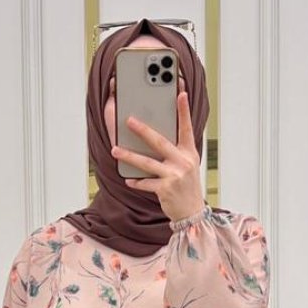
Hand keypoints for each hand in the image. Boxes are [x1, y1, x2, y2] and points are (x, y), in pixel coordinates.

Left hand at [111, 80, 204, 223]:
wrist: (192, 213)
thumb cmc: (186, 186)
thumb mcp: (186, 165)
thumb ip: (174, 151)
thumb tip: (151, 137)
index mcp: (189, 153)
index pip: (186, 128)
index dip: (184, 111)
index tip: (180, 94)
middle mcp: (183, 162)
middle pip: (160, 142)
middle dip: (143, 130)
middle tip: (128, 120)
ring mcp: (175, 175)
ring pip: (147, 163)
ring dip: (129, 156)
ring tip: (115, 150)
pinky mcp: (166, 189)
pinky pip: (146, 183)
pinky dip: (136, 181)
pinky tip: (128, 180)